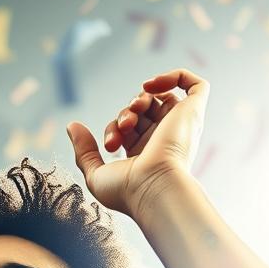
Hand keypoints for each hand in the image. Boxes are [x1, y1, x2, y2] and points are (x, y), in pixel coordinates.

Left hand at [66, 68, 208, 218]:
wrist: (155, 190)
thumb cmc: (127, 192)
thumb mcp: (96, 174)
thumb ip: (84, 151)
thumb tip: (72, 126)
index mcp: (146, 155)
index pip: (128, 128)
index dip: (113, 128)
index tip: (110, 145)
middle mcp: (165, 140)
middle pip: (143, 110)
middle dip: (126, 112)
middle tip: (123, 127)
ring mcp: (180, 126)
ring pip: (162, 97)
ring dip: (141, 98)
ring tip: (135, 110)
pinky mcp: (193, 113)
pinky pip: (196, 85)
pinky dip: (175, 76)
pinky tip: (152, 85)